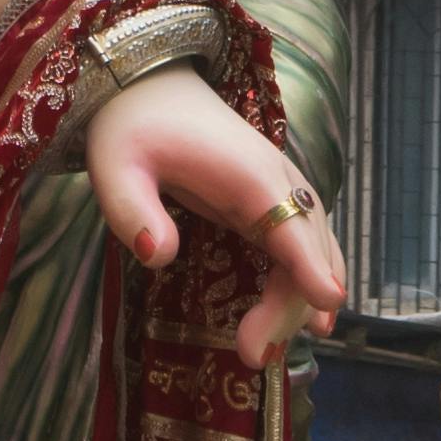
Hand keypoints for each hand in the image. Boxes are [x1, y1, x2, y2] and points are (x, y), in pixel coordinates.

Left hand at [80, 68, 342, 363]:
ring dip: (300, 300)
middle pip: (306, 250)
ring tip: (267, 352)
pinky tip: (315, 319)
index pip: (289, 221)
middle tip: (250, 356)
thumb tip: (156, 255)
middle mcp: (279, 181)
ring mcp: (282, 190)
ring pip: (315, 251)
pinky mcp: (274, 201)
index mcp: (247, 172)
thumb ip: (130, 210)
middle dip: (288, 306)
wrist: (150, 84)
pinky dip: (312, 279)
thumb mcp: (114, 166)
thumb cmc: (131, 126)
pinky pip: (307, 244)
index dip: (309, 263)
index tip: (326, 303)